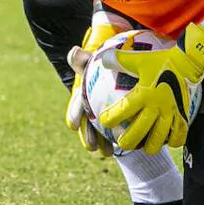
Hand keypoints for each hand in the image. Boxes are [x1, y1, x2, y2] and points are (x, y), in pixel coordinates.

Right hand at [65, 21, 120, 156]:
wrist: (123, 71)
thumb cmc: (106, 65)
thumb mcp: (96, 60)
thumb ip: (85, 58)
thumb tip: (73, 52)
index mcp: (84, 96)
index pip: (77, 106)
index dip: (74, 115)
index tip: (73, 124)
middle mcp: (91, 109)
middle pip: (87, 125)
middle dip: (88, 136)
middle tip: (92, 146)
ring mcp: (104, 117)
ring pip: (101, 133)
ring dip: (102, 144)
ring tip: (106, 152)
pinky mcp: (119, 121)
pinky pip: (119, 132)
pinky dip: (122, 139)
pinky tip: (130, 147)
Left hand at [98, 22, 203, 153]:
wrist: (187, 62)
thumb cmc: (160, 61)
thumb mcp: (138, 59)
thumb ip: (119, 60)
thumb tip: (102, 60)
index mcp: (144, 94)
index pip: (124, 110)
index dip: (111, 118)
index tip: (104, 121)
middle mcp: (157, 106)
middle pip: (140, 131)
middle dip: (128, 141)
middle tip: (122, 143)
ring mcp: (171, 113)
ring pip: (160, 138)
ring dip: (150, 145)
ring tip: (144, 147)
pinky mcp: (183, 115)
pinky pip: (180, 135)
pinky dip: (173, 141)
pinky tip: (167, 142)